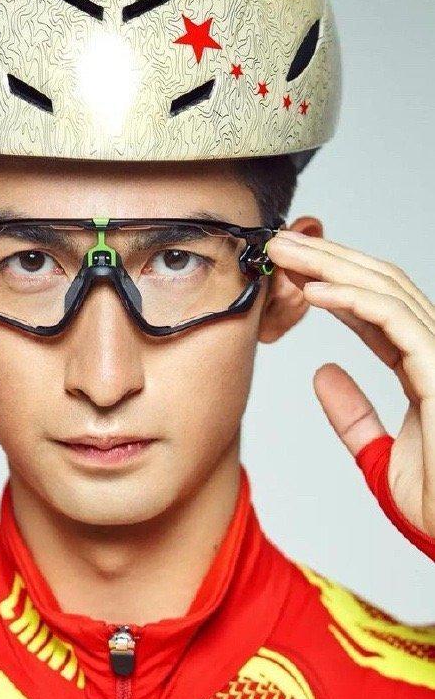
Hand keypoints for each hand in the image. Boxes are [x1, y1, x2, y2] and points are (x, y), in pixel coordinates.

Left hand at [265, 229, 434, 536]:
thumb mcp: (378, 456)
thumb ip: (354, 416)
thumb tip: (323, 375)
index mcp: (423, 368)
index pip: (376, 311)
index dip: (332, 285)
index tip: (288, 271)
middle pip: (380, 287)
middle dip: (327, 259)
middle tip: (278, 242)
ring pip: (386, 290)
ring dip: (330, 266)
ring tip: (284, 253)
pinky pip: (394, 320)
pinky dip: (352, 300)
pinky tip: (313, 290)